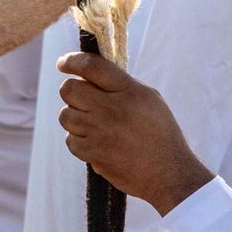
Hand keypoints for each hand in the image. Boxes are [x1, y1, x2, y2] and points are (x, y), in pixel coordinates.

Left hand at [57, 53, 212, 213]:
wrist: (168, 171)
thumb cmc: (160, 132)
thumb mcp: (149, 99)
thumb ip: (121, 85)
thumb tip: (91, 75)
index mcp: (129, 90)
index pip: (92, 66)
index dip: (72, 61)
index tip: (63, 63)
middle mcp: (112, 108)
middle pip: (69, 89)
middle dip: (72, 92)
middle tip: (82, 100)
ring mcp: (100, 131)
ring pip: (65, 115)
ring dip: (74, 118)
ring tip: (93, 125)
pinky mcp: (93, 153)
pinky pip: (70, 140)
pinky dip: (79, 141)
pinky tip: (97, 143)